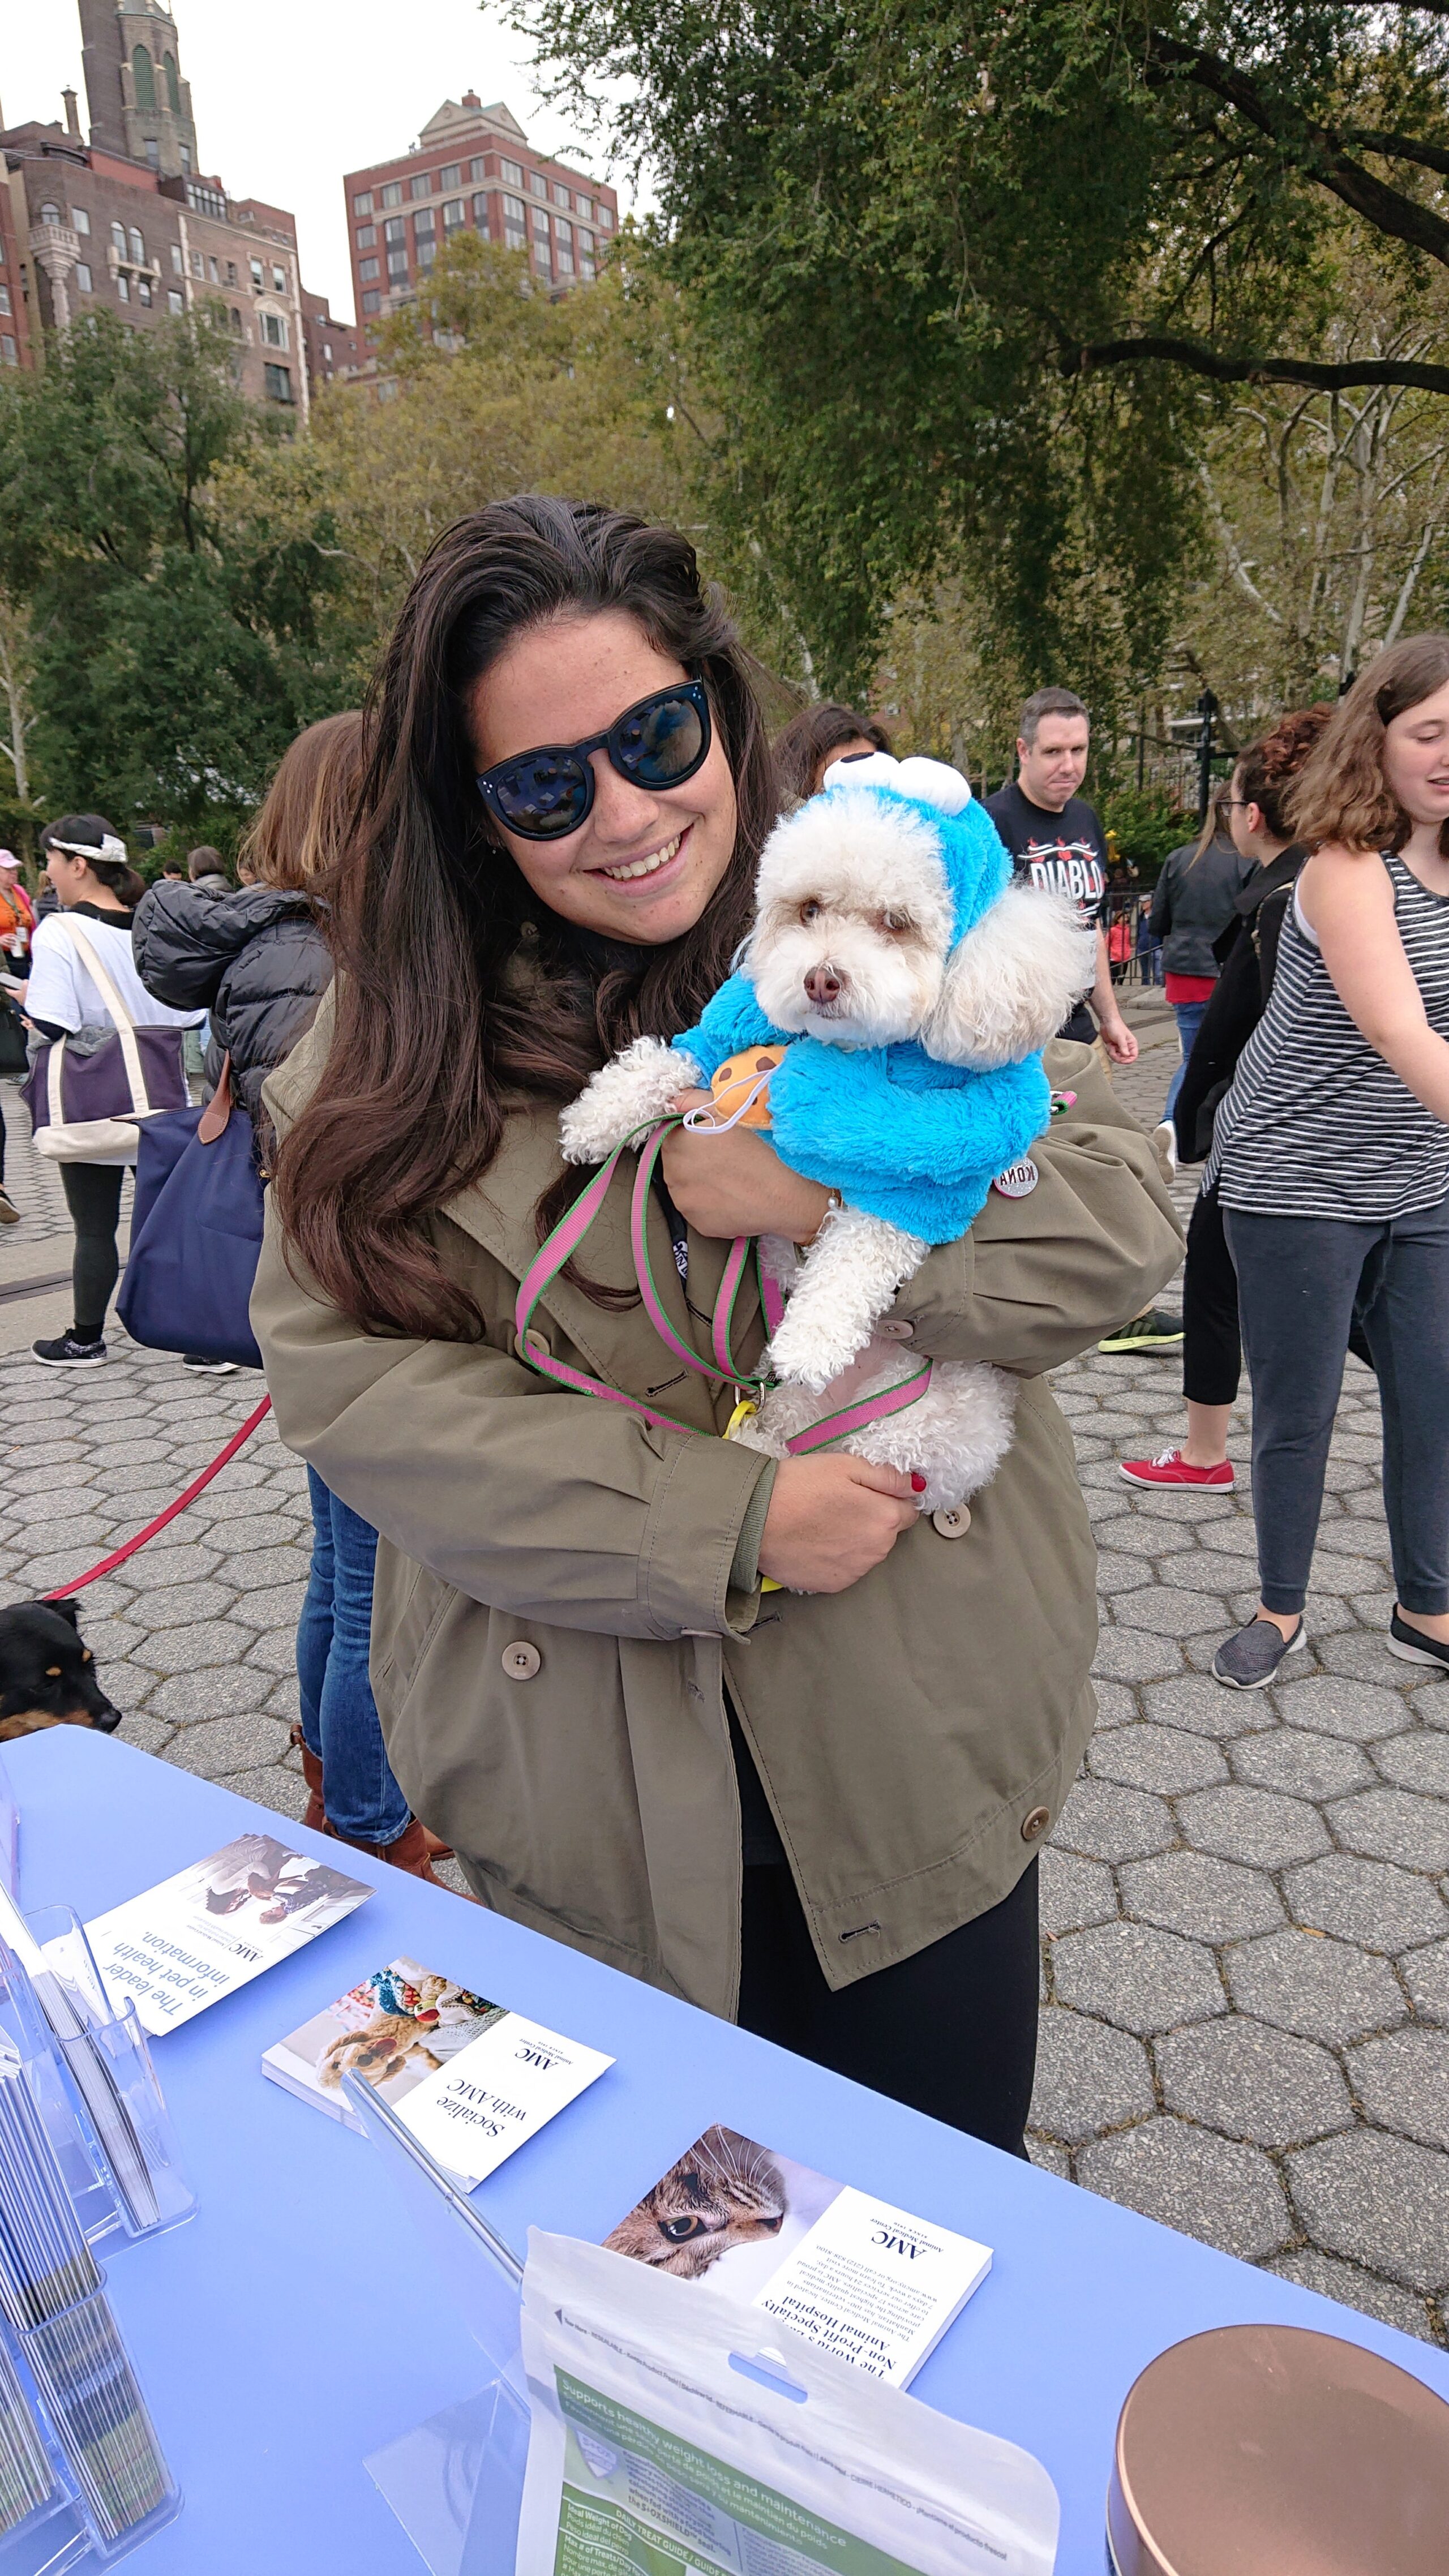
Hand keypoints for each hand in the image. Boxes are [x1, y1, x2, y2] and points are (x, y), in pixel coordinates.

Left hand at [660, 1091, 832, 1240]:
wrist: (789, 1194)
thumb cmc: (764, 1146)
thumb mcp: (732, 1110)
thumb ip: (695, 1100)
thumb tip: (674, 1100)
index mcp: (678, 1141)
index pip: (670, 1132)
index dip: (691, 1133)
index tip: (711, 1136)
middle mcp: (672, 1174)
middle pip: (675, 1160)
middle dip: (693, 1157)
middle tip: (725, 1156)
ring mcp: (685, 1203)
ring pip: (685, 1186)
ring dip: (700, 1180)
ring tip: (731, 1176)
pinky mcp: (699, 1224)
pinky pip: (699, 1209)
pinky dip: (711, 1202)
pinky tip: (734, 1195)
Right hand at [757, 1455, 921, 1592]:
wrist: (755, 1519)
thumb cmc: (797, 1486)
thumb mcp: (846, 1465)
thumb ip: (886, 1477)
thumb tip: (914, 1485)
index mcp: (884, 1518)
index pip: (908, 1511)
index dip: (889, 1499)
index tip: (867, 1493)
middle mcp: (876, 1550)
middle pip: (887, 1533)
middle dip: (871, 1518)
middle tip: (838, 1503)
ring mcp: (855, 1570)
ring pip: (867, 1552)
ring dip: (854, 1539)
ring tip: (822, 1522)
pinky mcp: (833, 1585)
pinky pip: (846, 1568)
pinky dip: (836, 1557)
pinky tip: (815, 1541)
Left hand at [1098, 1015, 1138, 1064]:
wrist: (1107, 1021)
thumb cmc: (1116, 1026)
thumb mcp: (1120, 1037)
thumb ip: (1124, 1047)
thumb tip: (1127, 1056)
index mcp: (1131, 1044)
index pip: (1133, 1056)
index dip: (1128, 1060)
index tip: (1122, 1060)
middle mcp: (1126, 1046)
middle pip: (1124, 1059)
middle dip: (1118, 1058)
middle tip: (1113, 1053)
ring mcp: (1119, 1047)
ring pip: (1117, 1057)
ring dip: (1113, 1054)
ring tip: (1111, 1046)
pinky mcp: (1113, 1047)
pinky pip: (1111, 1054)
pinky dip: (1109, 1051)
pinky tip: (1109, 1045)